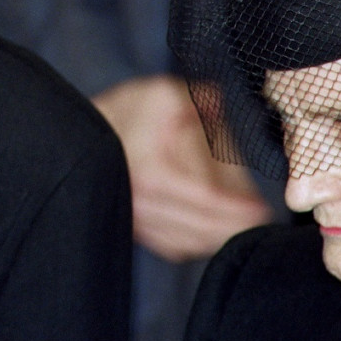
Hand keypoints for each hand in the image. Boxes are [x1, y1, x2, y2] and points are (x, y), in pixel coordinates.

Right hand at [93, 75, 271, 261]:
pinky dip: (196, 243)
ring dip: (217, 237)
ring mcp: (135, 220)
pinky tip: (212, 231)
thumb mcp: (163, 94)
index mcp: (153, 172)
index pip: (207, 202)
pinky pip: (172, 247)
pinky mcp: (133, 228)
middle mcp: (141, 203)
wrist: (77, 134)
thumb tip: (227, 110)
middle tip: (260, 220)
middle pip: (201, 229)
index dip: (238, 209)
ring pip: (188, 243)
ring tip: (241, 225)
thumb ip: (202, 102)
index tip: (262, 210)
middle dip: (234, 227)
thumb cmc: (125, 110)